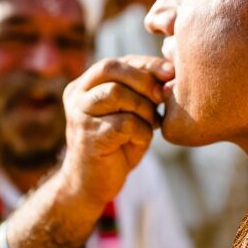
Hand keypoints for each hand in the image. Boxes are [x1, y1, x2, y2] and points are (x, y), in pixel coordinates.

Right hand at [57, 54, 173, 212]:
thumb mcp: (132, 113)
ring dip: (143, 108)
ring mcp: (78, 115)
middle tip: (160, 97)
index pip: (118, 62)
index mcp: (86, 85)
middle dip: (143, 79)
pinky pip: (124, 123)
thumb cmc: (117, 147)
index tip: (170, 72)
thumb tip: (171, 74)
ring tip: (149, 124)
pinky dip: (141, 131)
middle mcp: (77, 95)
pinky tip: (140, 140)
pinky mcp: (87, 137)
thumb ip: (144, 93)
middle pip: (110, 68)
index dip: (147, 64)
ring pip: (116, 93)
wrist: (92, 185)